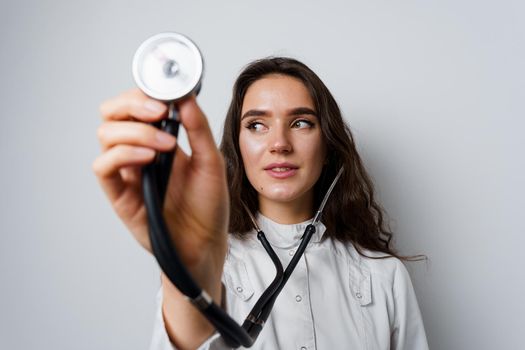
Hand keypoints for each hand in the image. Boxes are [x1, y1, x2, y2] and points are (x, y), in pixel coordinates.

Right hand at [93, 88, 228, 286]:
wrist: (206, 242)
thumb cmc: (208, 205)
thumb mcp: (211, 161)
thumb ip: (198, 129)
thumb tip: (186, 97)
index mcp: (159, 139)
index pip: (136, 105)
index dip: (142, 94)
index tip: (164, 96)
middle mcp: (138, 152)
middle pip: (112, 114)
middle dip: (131, 105)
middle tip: (158, 112)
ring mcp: (127, 172)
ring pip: (106, 135)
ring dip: (135, 131)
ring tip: (166, 145)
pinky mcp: (120, 195)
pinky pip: (103, 167)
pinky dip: (122, 154)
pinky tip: (148, 158)